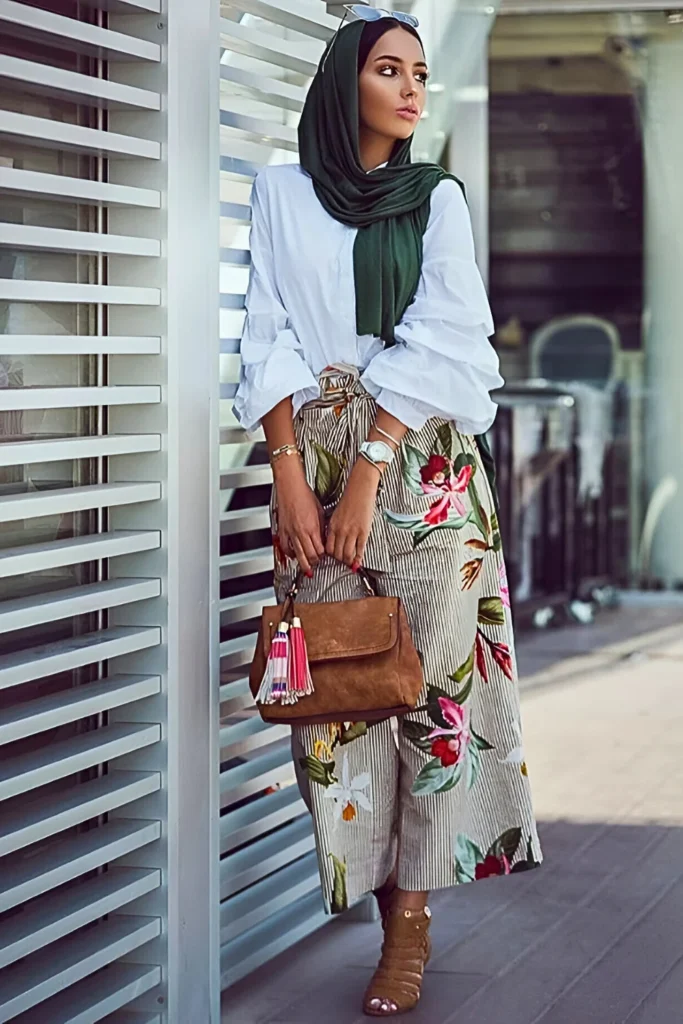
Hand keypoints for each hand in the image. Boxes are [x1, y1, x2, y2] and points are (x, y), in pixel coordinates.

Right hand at [273, 457, 324, 575]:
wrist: (291, 488)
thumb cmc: (304, 496)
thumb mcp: (319, 511)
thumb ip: (321, 527)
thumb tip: (323, 537)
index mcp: (312, 527)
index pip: (320, 549)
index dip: (324, 556)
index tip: (326, 557)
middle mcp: (301, 532)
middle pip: (309, 555)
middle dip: (314, 563)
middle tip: (317, 566)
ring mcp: (291, 532)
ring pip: (297, 554)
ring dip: (303, 563)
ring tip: (306, 569)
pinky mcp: (283, 530)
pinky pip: (285, 547)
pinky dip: (290, 553)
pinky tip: (293, 555)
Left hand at [326, 458, 379, 567]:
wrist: (360, 490)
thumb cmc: (349, 500)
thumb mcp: (336, 515)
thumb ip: (334, 528)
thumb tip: (334, 541)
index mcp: (333, 526)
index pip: (328, 548)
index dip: (331, 556)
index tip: (334, 557)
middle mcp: (341, 530)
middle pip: (337, 554)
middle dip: (339, 560)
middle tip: (342, 561)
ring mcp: (352, 532)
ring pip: (347, 554)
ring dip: (348, 561)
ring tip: (350, 562)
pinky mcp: (363, 532)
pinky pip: (360, 549)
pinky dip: (358, 558)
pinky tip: (358, 562)